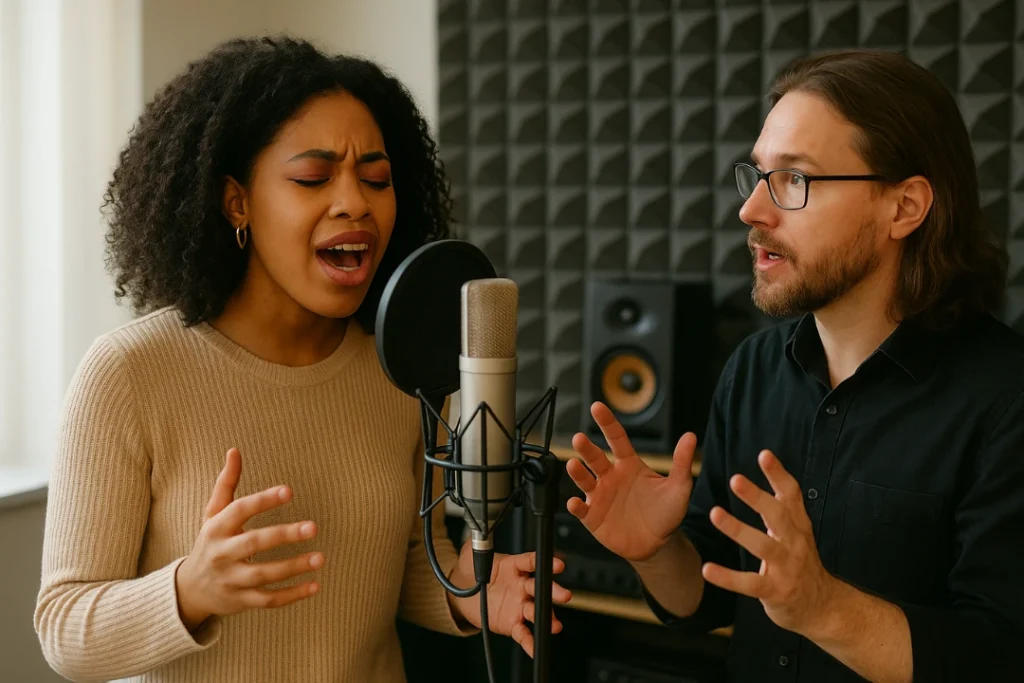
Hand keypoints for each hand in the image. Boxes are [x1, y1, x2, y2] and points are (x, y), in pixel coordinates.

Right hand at [175, 448, 323, 630]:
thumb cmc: (210, 542)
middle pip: (253, 543)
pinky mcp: (240, 601)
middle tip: (314, 527)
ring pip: (263, 575)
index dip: (263, 500)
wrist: (189, 589)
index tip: (289, 491)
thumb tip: (234, 450)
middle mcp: (221, 554)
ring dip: (293, 567)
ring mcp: (230, 580)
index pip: (239, 511)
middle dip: (283, 535)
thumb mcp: (213, 513)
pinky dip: (291, 596)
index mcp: (216, 528)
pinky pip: (268, 600)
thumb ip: (226, 483)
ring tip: (321, 558)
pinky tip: (315, 585)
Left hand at [449, 544, 572, 657]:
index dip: (545, 562)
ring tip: (555, 625)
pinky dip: (530, 642)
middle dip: (553, 591)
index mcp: (515, 566)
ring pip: (536, 611)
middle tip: (564, 595)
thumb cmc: (472, 572)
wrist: (462, 595)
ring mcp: (519, 605)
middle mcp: (521, 585)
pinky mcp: (512, 623)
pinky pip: (523, 633)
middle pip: (540, 587)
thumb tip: (480, 534)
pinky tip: (535, 647)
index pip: (532, 562)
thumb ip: (478, 544)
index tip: (557, 564)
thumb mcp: (472, 553)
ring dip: (547, 617)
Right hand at [565, 401, 695, 561]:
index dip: (607, 422)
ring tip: (573, 465)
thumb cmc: (667, 513)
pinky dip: (575, 505)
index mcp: (629, 465)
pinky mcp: (593, 517)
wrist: (658, 544)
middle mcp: (611, 477)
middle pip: (595, 457)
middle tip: (579, 438)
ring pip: (583, 480)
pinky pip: (580, 509)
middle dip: (586, 448)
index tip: (597, 407)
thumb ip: (682, 462)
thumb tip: (690, 436)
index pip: (616, 439)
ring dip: (577, 472)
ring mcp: (599, 496)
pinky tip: (574, 502)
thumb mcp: (679, 487)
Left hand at [701, 449, 838, 636]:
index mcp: (798, 526)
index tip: (764, 454)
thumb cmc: (801, 563)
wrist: (823, 607)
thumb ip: (783, 505)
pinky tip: (707, 569)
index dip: (779, 474)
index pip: (792, 495)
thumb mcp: (797, 532)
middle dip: (757, 497)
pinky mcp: (776, 591)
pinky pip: (750, 583)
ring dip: (738, 529)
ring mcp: (787, 568)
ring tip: (715, 513)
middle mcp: (795, 543)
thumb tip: (768, 463)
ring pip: (763, 546)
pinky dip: (728, 577)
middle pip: (778, 516)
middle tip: (735, 479)